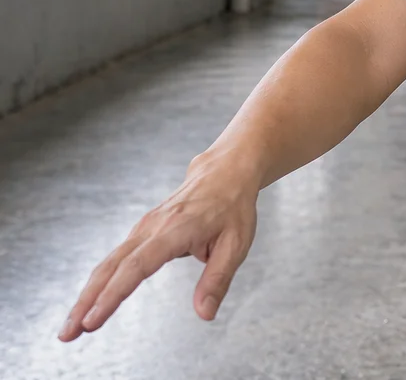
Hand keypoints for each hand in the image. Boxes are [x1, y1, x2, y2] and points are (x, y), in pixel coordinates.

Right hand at [58, 154, 259, 340]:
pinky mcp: (140, 231)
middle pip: (111, 268)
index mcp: (176, 230)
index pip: (137, 266)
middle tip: (67, 334)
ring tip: (70, 328)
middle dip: (86, 302)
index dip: (113, 294)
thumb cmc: (233, 209)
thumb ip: (218, 280)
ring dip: (86, 295)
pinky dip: (98, 283)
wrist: (223, 173)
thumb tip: (205, 314)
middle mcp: (151, 228)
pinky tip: (88, 303)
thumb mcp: (236, 244)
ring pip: (107, 264)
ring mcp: (142, 228)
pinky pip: (114, 259)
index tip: (93, 320)